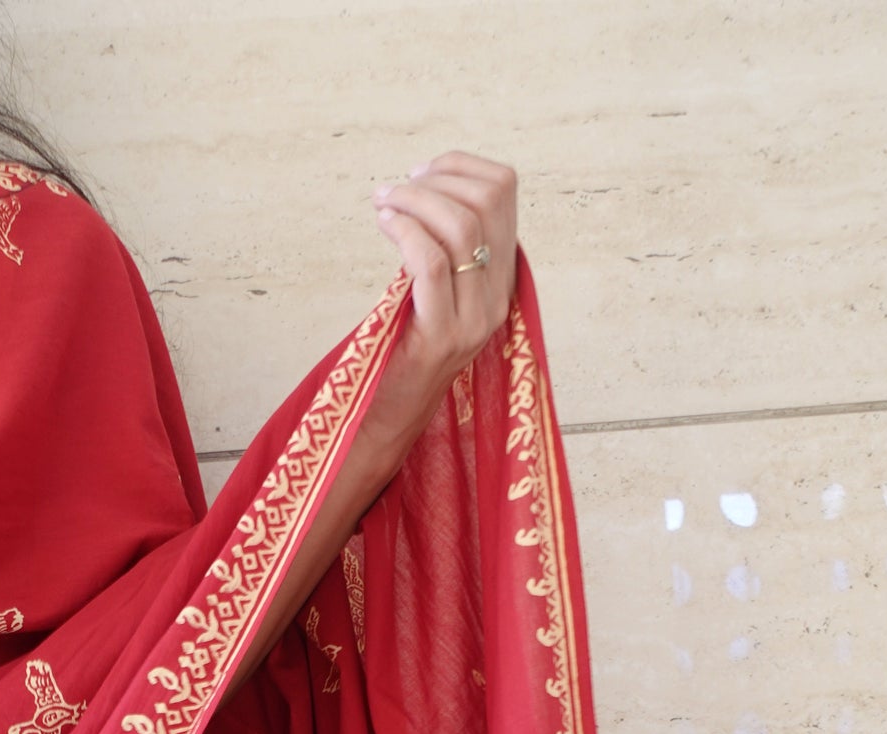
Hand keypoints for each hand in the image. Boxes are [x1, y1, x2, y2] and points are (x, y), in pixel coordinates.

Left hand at [363, 151, 518, 462]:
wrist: (393, 415)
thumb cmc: (404, 346)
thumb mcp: (435, 286)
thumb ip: (444, 246)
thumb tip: (421, 188)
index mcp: (501, 276)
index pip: (504, 189)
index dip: (459, 166)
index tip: (419, 174)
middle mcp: (497, 295)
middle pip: (485, 200)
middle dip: (433, 181)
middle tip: (392, 191)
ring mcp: (476, 318)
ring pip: (460, 226)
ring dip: (414, 201)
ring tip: (382, 204)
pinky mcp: (444, 337)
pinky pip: (430, 263)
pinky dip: (404, 232)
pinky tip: (384, 225)